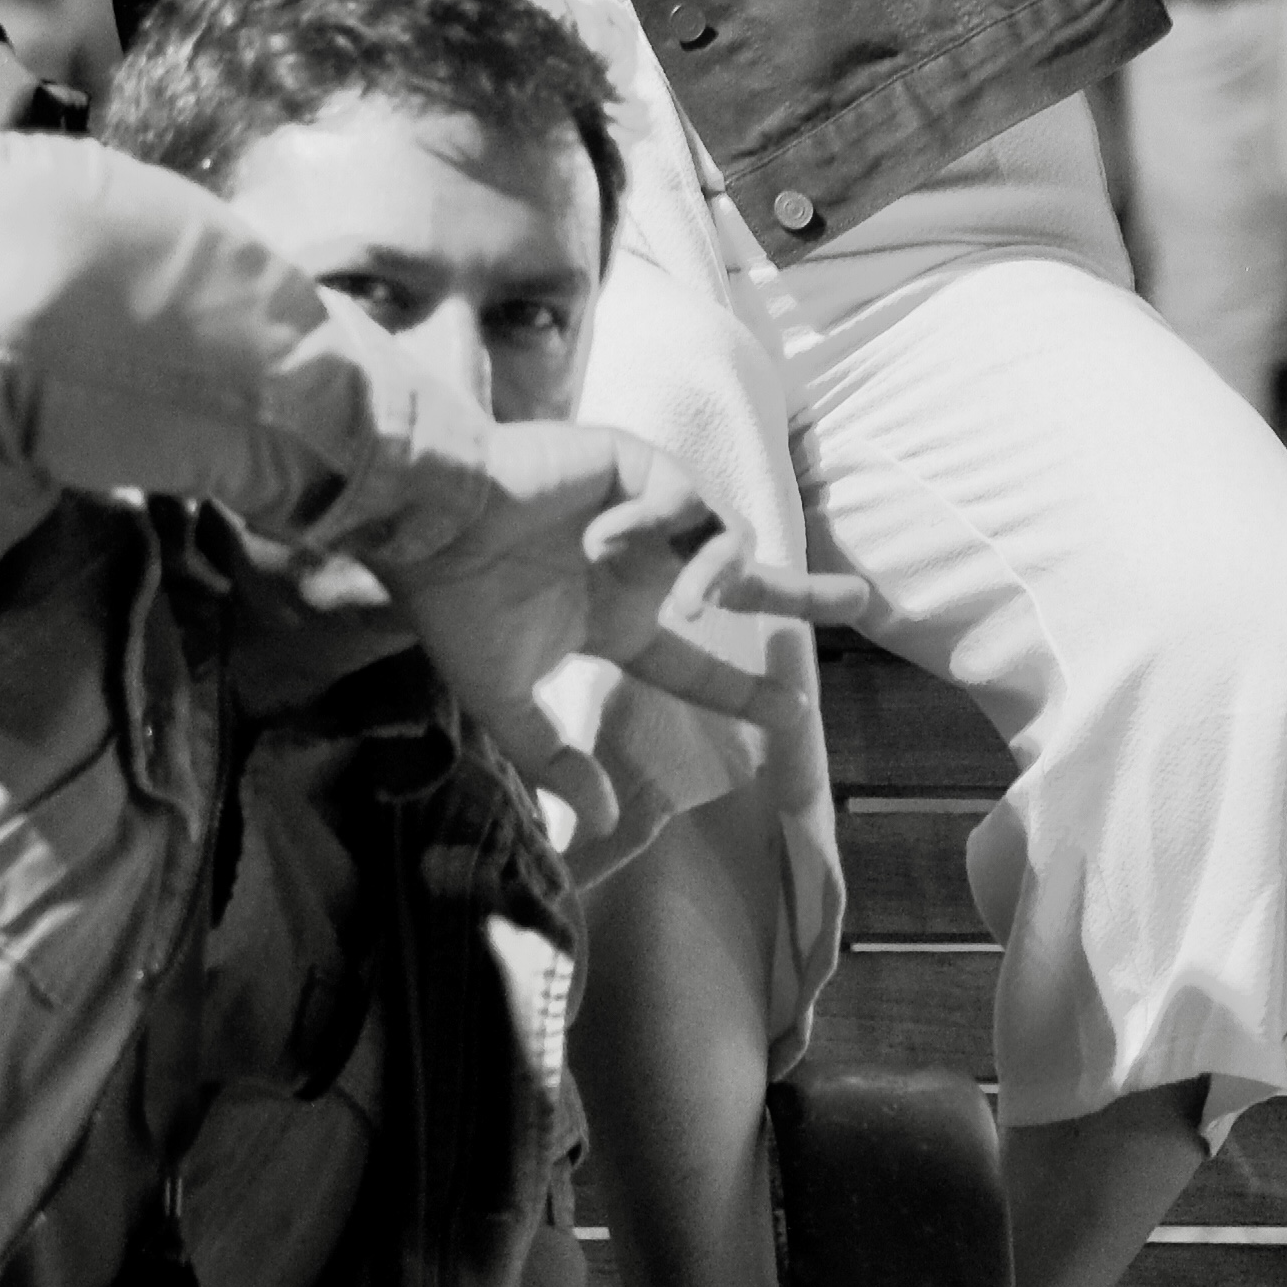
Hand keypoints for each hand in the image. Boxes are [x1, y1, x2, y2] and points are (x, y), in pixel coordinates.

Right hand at [379, 419, 861, 836]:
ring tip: (689, 602)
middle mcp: (637, 566)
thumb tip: (607, 823)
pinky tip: (599, 538)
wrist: (425, 527)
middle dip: (800, 592)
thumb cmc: (456, 607)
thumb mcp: (509, 701)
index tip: (794, 713)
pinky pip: (682, 497)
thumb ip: (558, 760)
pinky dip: (653, 525)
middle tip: (861, 602)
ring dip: (720, 576)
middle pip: (739, 579)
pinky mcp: (632, 463)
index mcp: (614, 619)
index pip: (696, 661)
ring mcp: (638, 513)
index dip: (744, 690)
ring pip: (726, 539)